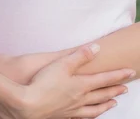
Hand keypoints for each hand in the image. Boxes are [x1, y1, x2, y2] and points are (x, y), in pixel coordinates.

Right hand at [14, 45, 133, 118]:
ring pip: (95, 108)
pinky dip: (91, 115)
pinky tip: (91, 115)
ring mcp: (73, 109)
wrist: (29, 105)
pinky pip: (83, 117)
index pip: (104, 79)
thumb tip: (97, 48)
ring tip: (114, 103)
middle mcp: (80, 99)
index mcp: (81, 85)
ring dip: (106, 105)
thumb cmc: (44, 83)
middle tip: (126, 88)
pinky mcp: (64, 116)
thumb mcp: (62, 64)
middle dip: (115, 90)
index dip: (118, 75)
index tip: (129, 72)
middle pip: (102, 94)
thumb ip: (80, 56)